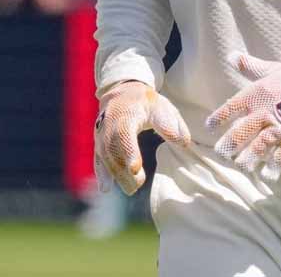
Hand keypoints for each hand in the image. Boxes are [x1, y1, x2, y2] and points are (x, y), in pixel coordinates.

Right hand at [93, 81, 190, 195]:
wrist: (124, 92)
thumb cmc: (148, 103)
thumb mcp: (163, 107)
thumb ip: (172, 125)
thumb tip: (183, 142)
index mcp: (127, 112)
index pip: (125, 132)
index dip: (129, 151)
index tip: (135, 168)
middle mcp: (110, 122)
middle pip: (112, 147)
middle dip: (123, 167)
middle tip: (138, 184)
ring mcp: (102, 131)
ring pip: (105, 154)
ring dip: (116, 173)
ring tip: (131, 189)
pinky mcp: (99, 140)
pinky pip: (98, 157)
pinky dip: (101, 172)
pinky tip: (106, 188)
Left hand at [206, 52, 280, 181]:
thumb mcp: (269, 69)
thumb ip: (248, 65)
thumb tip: (230, 55)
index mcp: (256, 94)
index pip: (231, 106)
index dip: (219, 117)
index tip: (209, 127)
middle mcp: (265, 110)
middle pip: (242, 130)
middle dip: (230, 144)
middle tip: (221, 153)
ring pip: (260, 145)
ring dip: (249, 158)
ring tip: (241, 166)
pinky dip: (275, 166)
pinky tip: (267, 175)